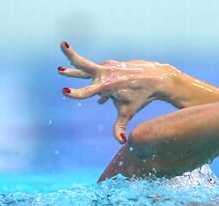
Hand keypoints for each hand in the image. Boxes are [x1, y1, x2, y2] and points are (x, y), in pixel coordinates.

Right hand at [58, 41, 175, 143]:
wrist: (157, 78)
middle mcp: (106, 74)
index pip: (87, 92)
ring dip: (75, 66)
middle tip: (62, 49)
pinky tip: (101, 97)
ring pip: (88, 66)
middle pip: (84, 65)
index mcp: (107, 86)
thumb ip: (120, 127)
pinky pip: (101, 74)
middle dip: (71, 56)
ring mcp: (109, 67)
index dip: (76, 93)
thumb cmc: (142, 97)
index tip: (65, 90)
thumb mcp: (129, 112)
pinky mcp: (112, 65)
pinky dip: (96, 80)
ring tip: (62, 69)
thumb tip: (122, 143)